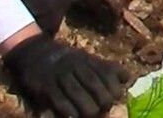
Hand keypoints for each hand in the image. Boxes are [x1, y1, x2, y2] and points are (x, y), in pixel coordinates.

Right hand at [4, 33, 128, 117]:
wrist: (34, 52)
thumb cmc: (66, 59)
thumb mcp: (87, 58)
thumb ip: (106, 68)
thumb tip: (128, 78)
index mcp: (88, 59)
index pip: (108, 73)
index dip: (115, 87)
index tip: (116, 96)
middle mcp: (76, 66)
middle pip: (95, 86)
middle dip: (103, 101)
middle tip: (104, 108)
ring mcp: (61, 77)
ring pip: (79, 96)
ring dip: (89, 110)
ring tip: (91, 113)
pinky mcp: (47, 88)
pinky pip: (61, 104)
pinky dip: (70, 112)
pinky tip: (74, 116)